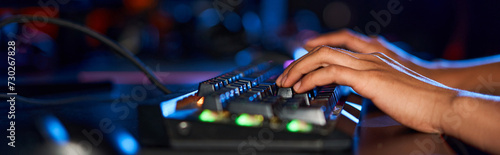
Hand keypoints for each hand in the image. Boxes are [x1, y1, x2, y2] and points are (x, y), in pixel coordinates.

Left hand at [276, 46, 457, 132]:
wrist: (441, 104)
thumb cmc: (419, 102)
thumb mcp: (388, 92)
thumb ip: (370, 88)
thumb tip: (355, 94)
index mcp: (372, 59)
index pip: (335, 50)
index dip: (312, 57)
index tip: (297, 69)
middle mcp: (368, 57)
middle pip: (323, 50)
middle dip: (298, 62)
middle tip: (284, 76)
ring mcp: (368, 65)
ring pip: (323, 57)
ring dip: (298, 68)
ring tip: (286, 82)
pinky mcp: (368, 78)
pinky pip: (331, 72)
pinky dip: (311, 78)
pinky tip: (302, 87)